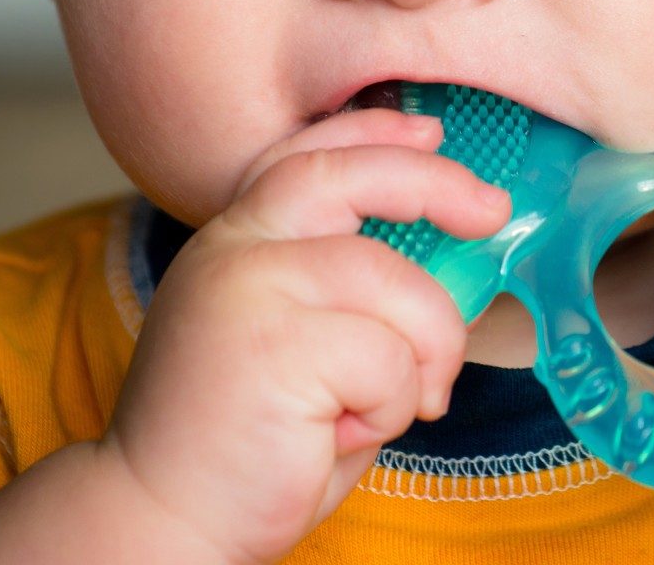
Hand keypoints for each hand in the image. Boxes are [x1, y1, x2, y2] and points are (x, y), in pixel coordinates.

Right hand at [94, 109, 511, 564]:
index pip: (307, 156)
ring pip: (398, 286)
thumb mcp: (297, 341)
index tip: (429, 132)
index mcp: (236, 242)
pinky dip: (390, 405)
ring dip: (421, 355)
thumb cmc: (247, 444)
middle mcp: (235, 250)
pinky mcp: (276, 346)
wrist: (162, 521)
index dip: (372, 133)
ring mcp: (250, 290)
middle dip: (436, 185)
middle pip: (353, 178)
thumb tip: (449, 255)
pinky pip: (391, 359)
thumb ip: (348, 293)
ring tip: (379, 409)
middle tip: (491, 212)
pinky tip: (338, 436)